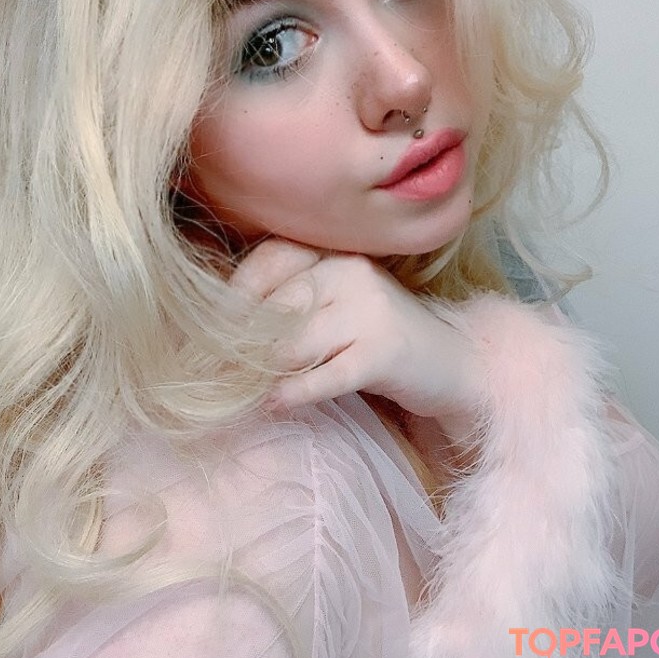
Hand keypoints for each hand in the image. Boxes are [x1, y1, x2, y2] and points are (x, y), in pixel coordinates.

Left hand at [230, 238, 480, 440]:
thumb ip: (288, 306)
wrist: (452, 366)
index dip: (235, 294)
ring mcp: (371, 311)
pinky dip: (294, 392)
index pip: (271, 260)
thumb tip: (219, 331)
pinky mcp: (385, 353)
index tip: (207, 328)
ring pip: (295, 342)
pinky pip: (326, 375)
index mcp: (335, 254)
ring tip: (236, 391)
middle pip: (277, 306)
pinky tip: (274, 403)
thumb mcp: (333, 307)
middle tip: (211, 371)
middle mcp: (352, 273)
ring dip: (260, 372)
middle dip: (240, 342)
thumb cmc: (376, 337)